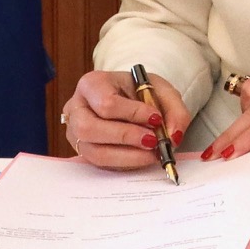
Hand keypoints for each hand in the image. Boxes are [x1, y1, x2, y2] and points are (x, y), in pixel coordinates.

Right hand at [62, 68, 191, 169]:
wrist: (130, 100)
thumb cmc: (140, 92)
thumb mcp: (161, 90)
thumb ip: (174, 110)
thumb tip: (174, 136)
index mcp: (92, 84)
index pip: (106, 103)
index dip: (132, 114)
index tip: (156, 119)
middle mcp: (76, 108)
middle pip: (90, 128)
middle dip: (126, 137)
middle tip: (153, 141)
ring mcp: (75, 132)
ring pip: (94, 151)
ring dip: (127, 156)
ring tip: (152, 153)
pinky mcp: (83, 151)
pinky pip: (99, 164)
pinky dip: (124, 163)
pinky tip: (142, 157)